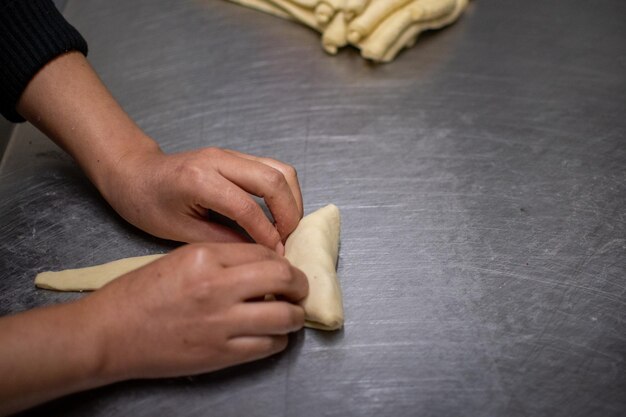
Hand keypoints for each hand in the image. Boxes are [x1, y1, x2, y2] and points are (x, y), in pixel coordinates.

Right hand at [89, 243, 307, 379]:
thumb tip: (263, 263)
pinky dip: (278, 338)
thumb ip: (223, 258)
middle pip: (284, 277)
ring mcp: (221, 323)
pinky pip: (270, 345)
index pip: (265, 252)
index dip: (282, 260)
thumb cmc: (140, 293)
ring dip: (295, 315)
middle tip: (299, 288)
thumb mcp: (182, 259)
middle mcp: (218, 287)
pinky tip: (271, 334)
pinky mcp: (221, 354)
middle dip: (300, 283)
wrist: (110, 333)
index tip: (284, 267)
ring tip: (290, 313)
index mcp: (205, 257)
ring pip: (285, 316)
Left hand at [102, 146, 302, 250]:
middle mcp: (219, 160)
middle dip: (289, 214)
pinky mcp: (237, 156)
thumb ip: (222, 240)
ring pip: (281, 170)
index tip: (276, 255)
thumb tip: (259, 254)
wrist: (135, 173)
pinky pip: (273, 169)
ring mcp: (231, 154)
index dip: (267, 235)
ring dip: (291, 200)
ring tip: (287, 228)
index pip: (247, 208)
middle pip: (274, 181)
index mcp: (198, 180)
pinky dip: (284, 192)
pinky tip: (279, 214)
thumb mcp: (179, 231)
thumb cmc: (147, 204)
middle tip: (288, 240)